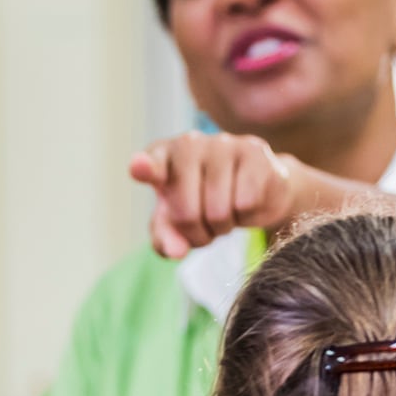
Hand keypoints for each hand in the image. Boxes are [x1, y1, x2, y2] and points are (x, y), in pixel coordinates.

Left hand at [128, 131, 341, 260]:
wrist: (257, 189)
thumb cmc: (205, 203)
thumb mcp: (177, 223)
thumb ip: (167, 237)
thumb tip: (176, 251)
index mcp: (162, 156)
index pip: (151, 164)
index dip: (145, 168)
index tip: (138, 168)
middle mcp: (189, 143)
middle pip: (186, 212)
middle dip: (196, 233)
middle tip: (205, 228)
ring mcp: (223, 143)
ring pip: (219, 211)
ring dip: (223, 227)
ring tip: (225, 214)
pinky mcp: (254, 152)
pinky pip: (246, 203)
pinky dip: (247, 216)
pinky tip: (246, 204)